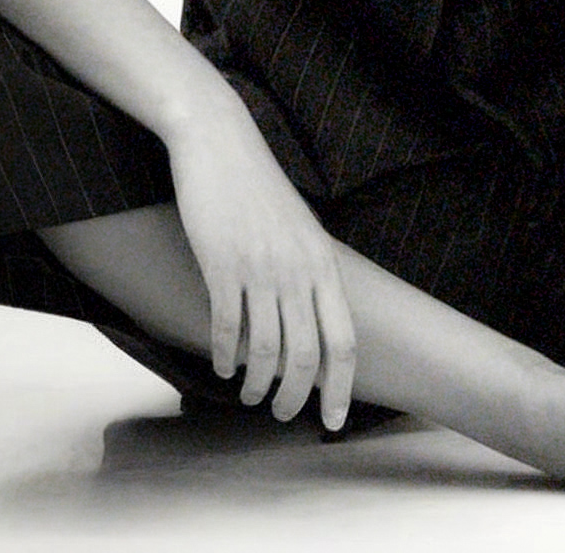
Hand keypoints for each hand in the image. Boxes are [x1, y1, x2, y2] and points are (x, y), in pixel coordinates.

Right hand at [166, 101, 355, 428]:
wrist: (220, 144)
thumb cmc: (259, 189)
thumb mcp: (301, 229)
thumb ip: (310, 273)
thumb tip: (313, 324)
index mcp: (322, 263)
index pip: (343, 340)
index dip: (341, 387)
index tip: (333, 421)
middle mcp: (297, 269)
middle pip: (306, 355)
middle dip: (297, 397)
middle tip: (283, 415)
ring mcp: (260, 267)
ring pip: (266, 350)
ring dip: (258, 384)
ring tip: (251, 396)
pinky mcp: (222, 264)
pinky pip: (227, 327)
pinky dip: (225, 356)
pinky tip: (223, 367)